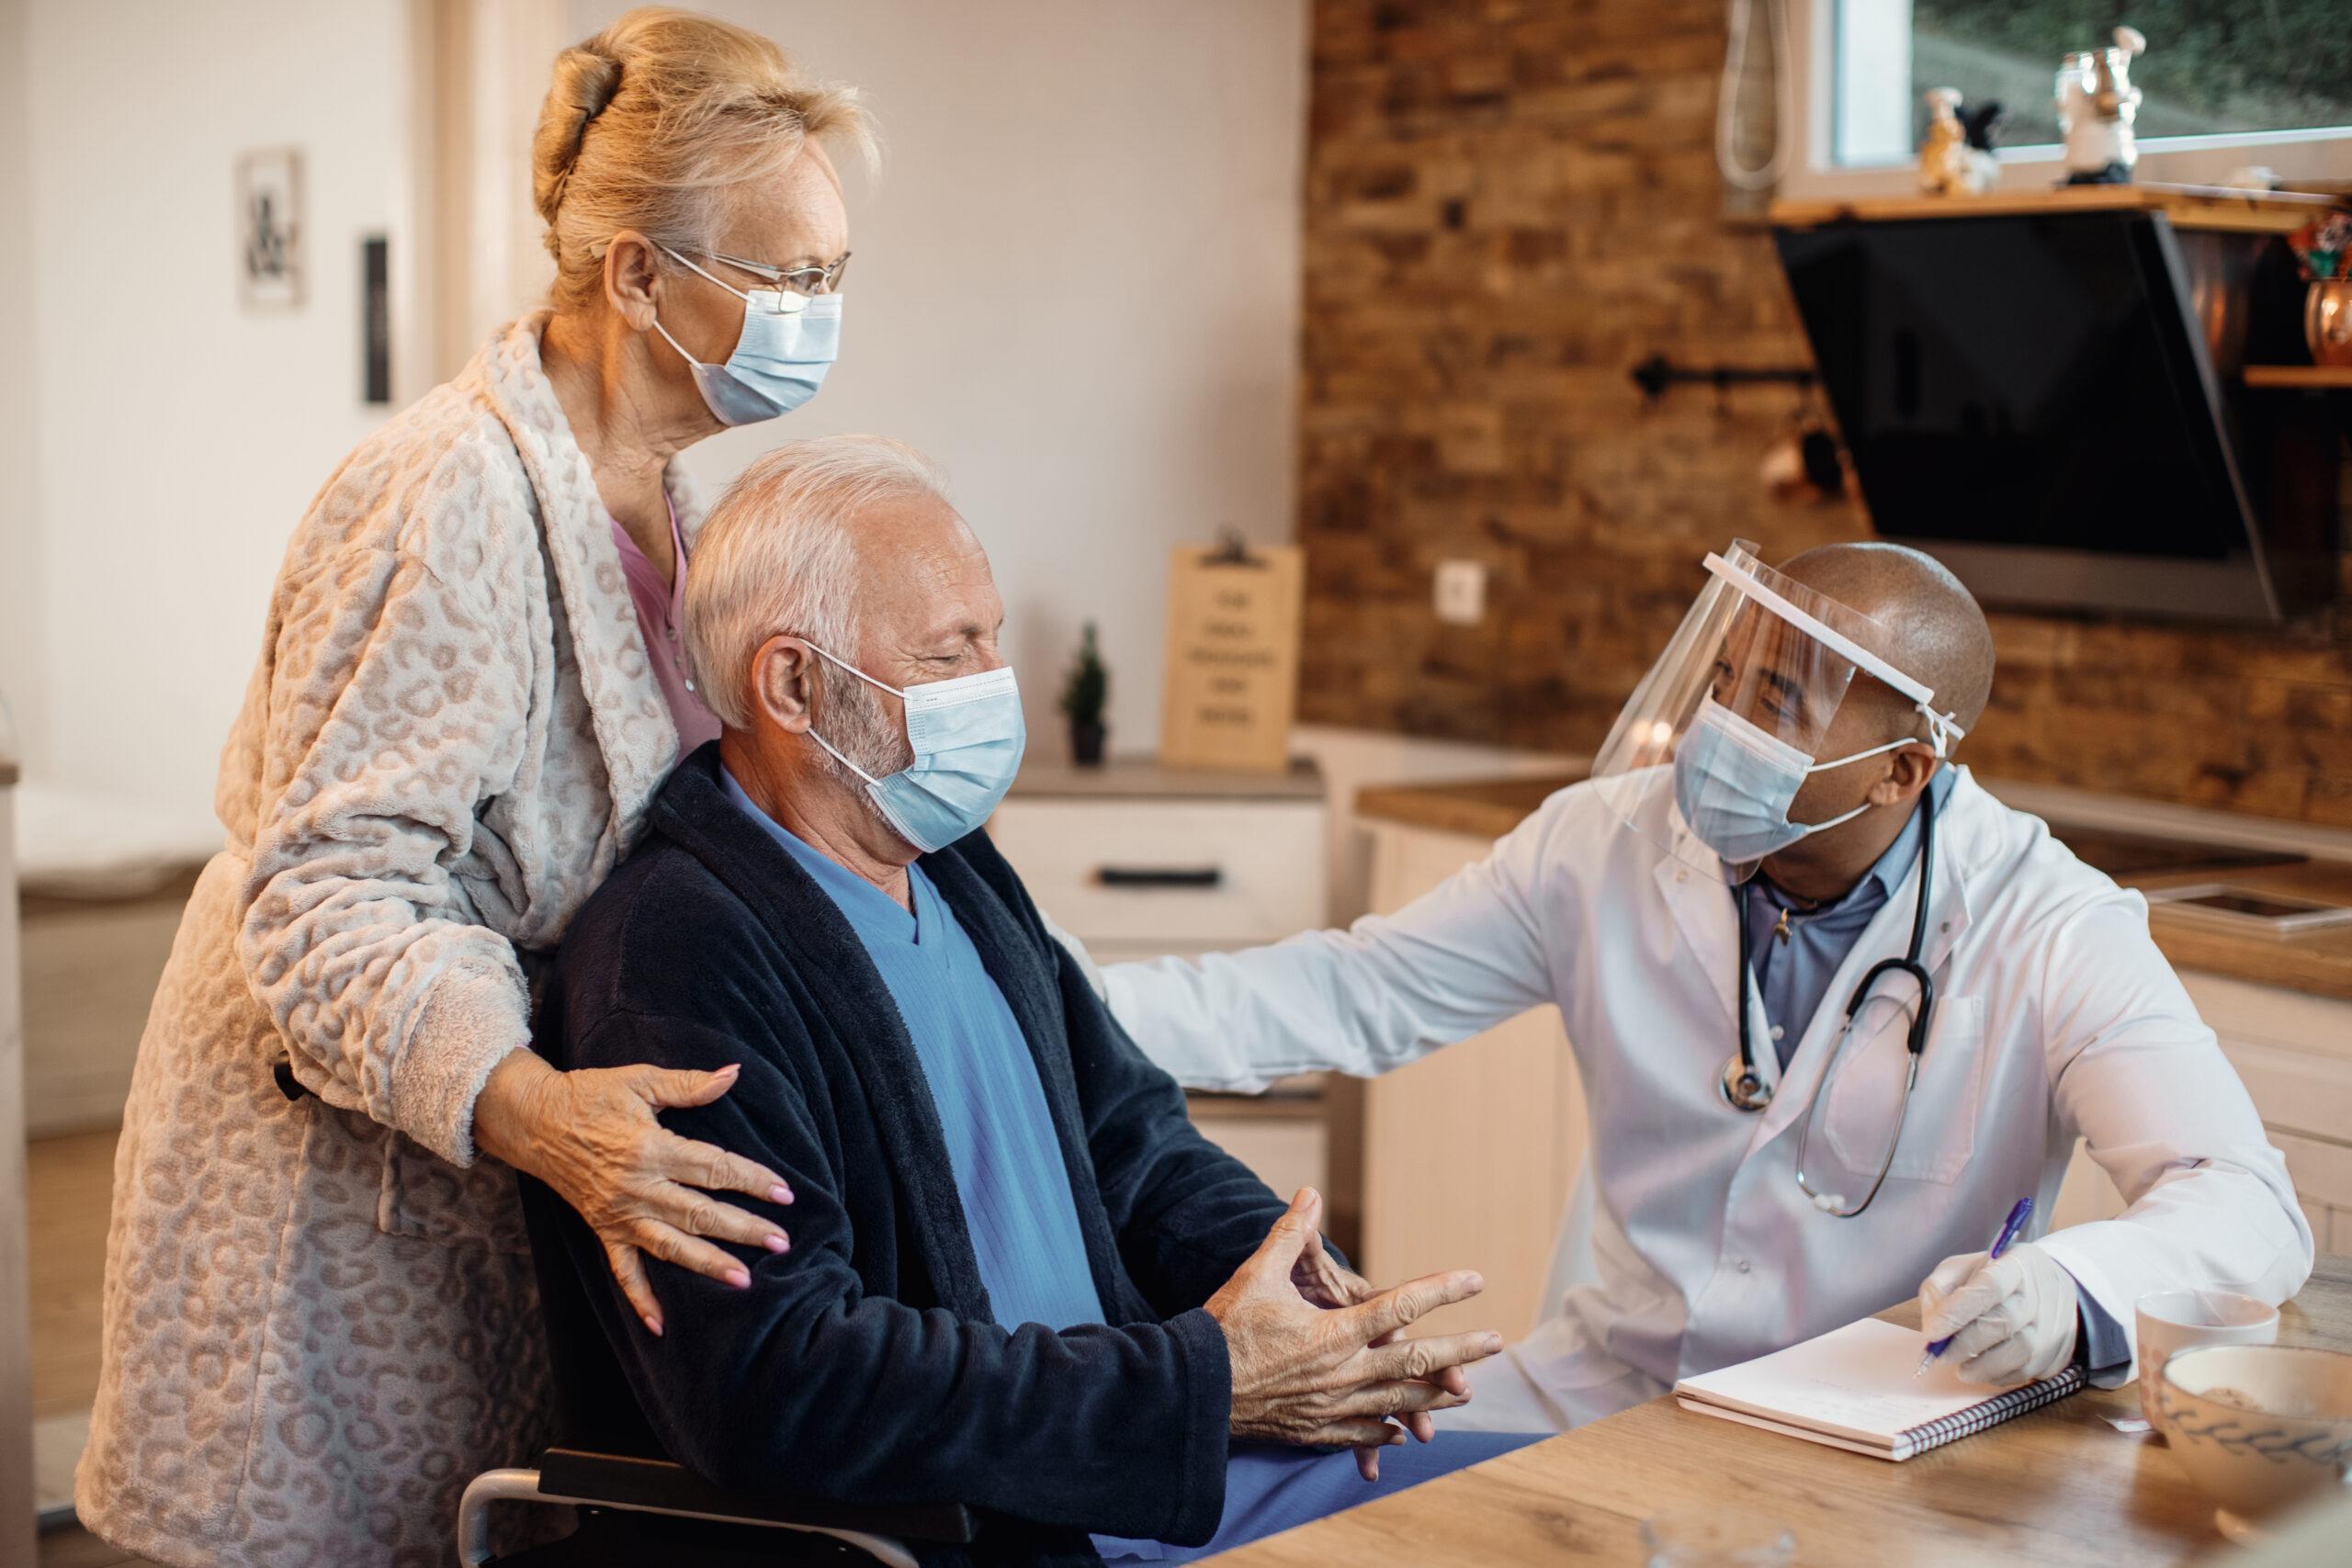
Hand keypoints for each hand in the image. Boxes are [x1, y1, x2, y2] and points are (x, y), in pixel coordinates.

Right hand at [473, 1051, 793, 1336]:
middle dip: (744, 1229)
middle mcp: (638, 1187)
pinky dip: (640, 1298)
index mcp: (651, 1148)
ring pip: (671, 1245)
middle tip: (782, 1243)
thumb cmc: (590, 1095)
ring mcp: (620, 1213)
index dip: (752, 1179)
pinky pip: (623, 1270)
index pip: (714, 1168)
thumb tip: (734, 1073)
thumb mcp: (640, 1080)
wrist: (533, 1120)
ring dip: (707, 1264)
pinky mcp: (603, 1229)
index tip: (785, 1194)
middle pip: (700, 1212)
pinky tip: (660, 1325)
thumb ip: (690, 1084)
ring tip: (743, 1280)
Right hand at [1207, 1189, 1500, 1457]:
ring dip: (1435, 1396)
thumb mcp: (1255, 1275)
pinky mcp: (1316, 1430)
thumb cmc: (1224, 1331)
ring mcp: (1333, 1407)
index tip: (1475, 1280)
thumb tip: (1309, 1194)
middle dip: (1461, 1352)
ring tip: (1466, 1393)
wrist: (1193, 1393)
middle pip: (1416, 1362)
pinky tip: (1403, 1431)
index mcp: (1335, 1332)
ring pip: (1399, 1402)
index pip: (1402, 1306)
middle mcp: (1344, 1372)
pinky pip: (1364, 1433)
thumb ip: (1287, 1234)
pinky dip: (1388, 1429)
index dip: (1442, 1290)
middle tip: (1497, 1342)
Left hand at [1917, 1242, 2078, 1385]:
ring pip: (2019, 1351)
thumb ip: (1940, 1288)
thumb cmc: (1996, 1279)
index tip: (1933, 1333)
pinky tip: (1982, 1370)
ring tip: (1960, 1368)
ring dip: (1982, 1365)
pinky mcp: (2057, 1352)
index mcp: (2016, 1265)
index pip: (1989, 1286)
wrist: (2050, 1291)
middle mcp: (2041, 1294)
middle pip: (2003, 1322)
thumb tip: (1933, 1324)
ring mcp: (2053, 1325)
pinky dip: (1999, 1376)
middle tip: (1939, 1355)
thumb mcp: (1963, 1268)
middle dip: (1964, 1343)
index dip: (1958, 1311)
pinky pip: (2027, 1371)